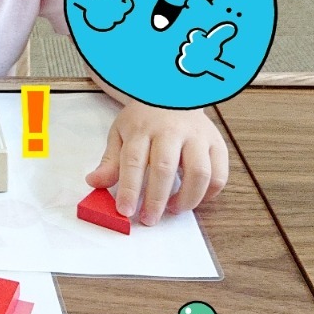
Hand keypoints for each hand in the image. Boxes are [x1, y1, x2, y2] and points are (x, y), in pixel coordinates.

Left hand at [85, 101, 227, 224]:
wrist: (172, 93)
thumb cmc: (144, 119)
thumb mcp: (120, 133)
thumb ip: (110, 161)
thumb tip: (93, 182)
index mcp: (142, 128)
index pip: (133, 161)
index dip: (129, 189)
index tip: (124, 211)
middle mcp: (171, 131)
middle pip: (165, 168)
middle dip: (156, 199)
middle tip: (149, 219)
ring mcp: (197, 136)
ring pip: (198, 173)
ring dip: (187, 198)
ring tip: (173, 209)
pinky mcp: (216, 143)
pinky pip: (219, 174)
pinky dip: (209, 193)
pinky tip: (194, 199)